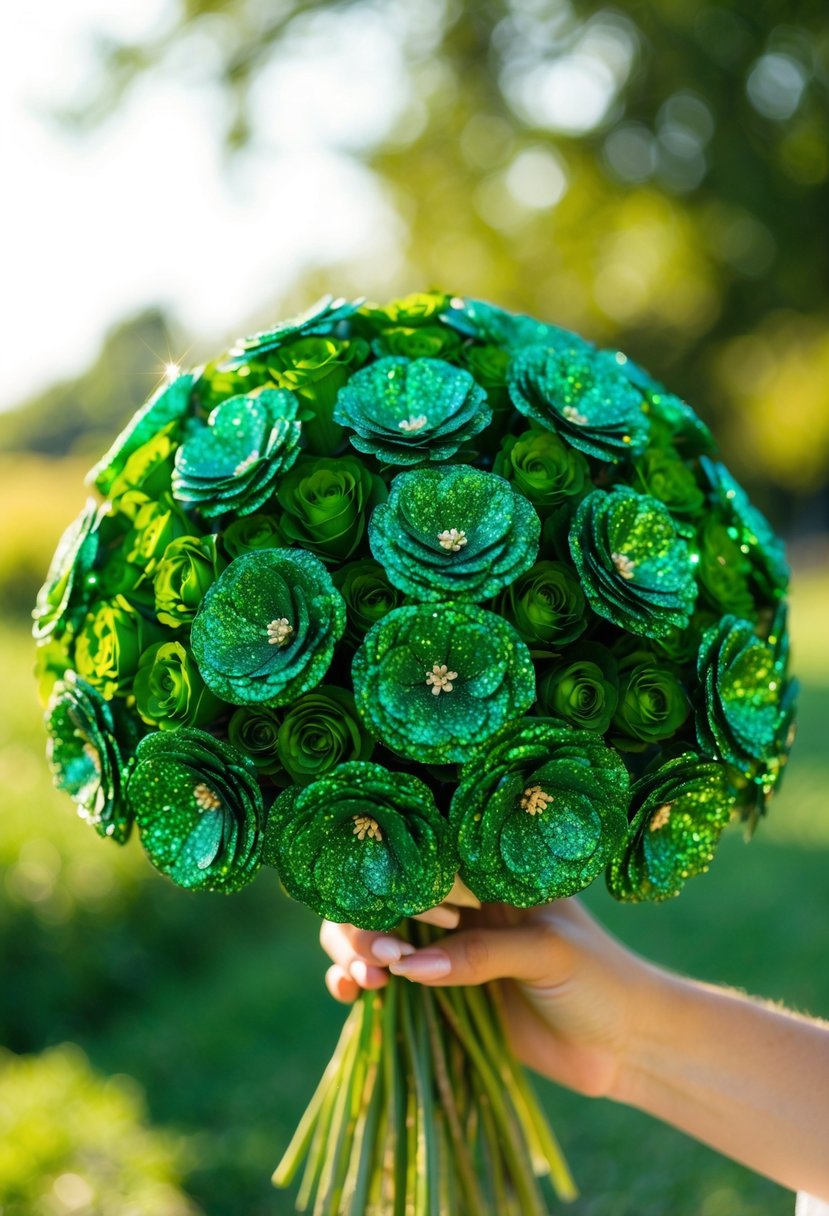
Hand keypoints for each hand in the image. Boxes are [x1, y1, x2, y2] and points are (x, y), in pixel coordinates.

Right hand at [320, 897, 653, 1099]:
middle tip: (373, 961)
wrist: (628, 1045)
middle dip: (361, 923)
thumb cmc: (602, 980)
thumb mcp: (546, 952)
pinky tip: (349, 993)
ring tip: (362, 981)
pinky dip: (355, 980)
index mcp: (487, 873)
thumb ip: (480, 954)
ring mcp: (446, 946)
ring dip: (351, 951)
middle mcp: (460, 903)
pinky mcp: (440, 991)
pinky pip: (385, 980)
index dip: (392, 880)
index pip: (421, 858)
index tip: (393, 918)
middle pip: (384, 895)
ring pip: (374, 935)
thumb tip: (407, 966)